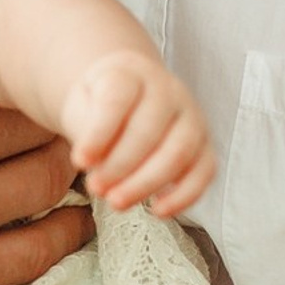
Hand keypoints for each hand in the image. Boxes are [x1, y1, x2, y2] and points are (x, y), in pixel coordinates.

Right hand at [0, 0, 91, 284]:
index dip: (3, 41)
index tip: (3, 40)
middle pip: (36, 109)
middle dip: (40, 95)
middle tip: (40, 89)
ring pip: (50, 173)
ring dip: (58, 153)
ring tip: (51, 139)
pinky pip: (42, 249)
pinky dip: (65, 225)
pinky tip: (65, 206)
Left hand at [63, 50, 214, 216]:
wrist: (126, 95)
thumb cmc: (99, 105)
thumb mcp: (80, 105)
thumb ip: (85, 128)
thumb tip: (92, 163)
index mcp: (130, 74)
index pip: (117, 100)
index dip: (99, 133)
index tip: (80, 161)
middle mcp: (168, 91)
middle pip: (150, 129)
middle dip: (120, 165)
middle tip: (96, 188)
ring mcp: (191, 117)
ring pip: (179, 151)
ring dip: (147, 183)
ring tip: (116, 202)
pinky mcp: (205, 145)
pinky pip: (205, 171)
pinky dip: (185, 195)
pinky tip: (158, 210)